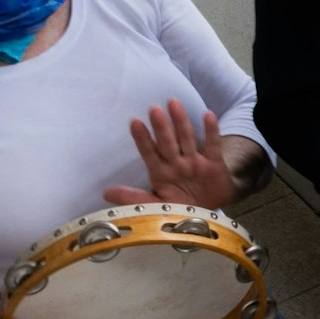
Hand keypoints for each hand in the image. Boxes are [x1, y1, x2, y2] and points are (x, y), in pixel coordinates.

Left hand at [104, 99, 238, 209]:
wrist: (208, 215)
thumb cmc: (178, 210)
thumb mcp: (155, 206)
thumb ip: (133, 198)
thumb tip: (105, 193)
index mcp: (161, 173)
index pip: (149, 153)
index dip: (142, 139)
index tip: (134, 122)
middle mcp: (177, 164)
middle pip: (167, 142)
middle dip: (161, 127)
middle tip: (153, 109)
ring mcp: (195, 162)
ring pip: (187, 138)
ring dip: (181, 122)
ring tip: (174, 103)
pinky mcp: (214, 164)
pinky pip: (212, 145)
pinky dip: (210, 131)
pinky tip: (208, 115)